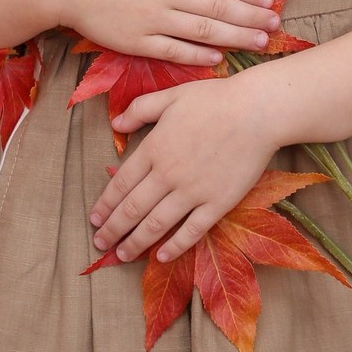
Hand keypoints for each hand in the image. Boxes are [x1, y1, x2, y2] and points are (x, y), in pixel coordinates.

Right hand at [50, 0, 279, 66]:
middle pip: (217, 6)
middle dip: (250, 16)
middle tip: (276, 24)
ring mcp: (152, 19)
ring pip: (202, 30)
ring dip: (235, 37)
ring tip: (259, 42)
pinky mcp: (136, 42)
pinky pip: (174, 51)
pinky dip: (198, 55)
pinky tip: (218, 58)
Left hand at [88, 72, 278, 262]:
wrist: (256, 112)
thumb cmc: (214, 99)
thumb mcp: (171, 95)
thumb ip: (141, 109)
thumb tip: (115, 123)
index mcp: (155, 148)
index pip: (121, 183)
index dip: (105, 203)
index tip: (94, 218)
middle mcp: (168, 174)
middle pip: (133, 208)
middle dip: (113, 229)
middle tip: (99, 243)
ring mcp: (193, 192)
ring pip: (156, 224)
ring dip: (135, 243)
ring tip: (121, 255)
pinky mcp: (217, 204)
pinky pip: (191, 231)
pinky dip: (175, 247)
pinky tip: (162, 256)